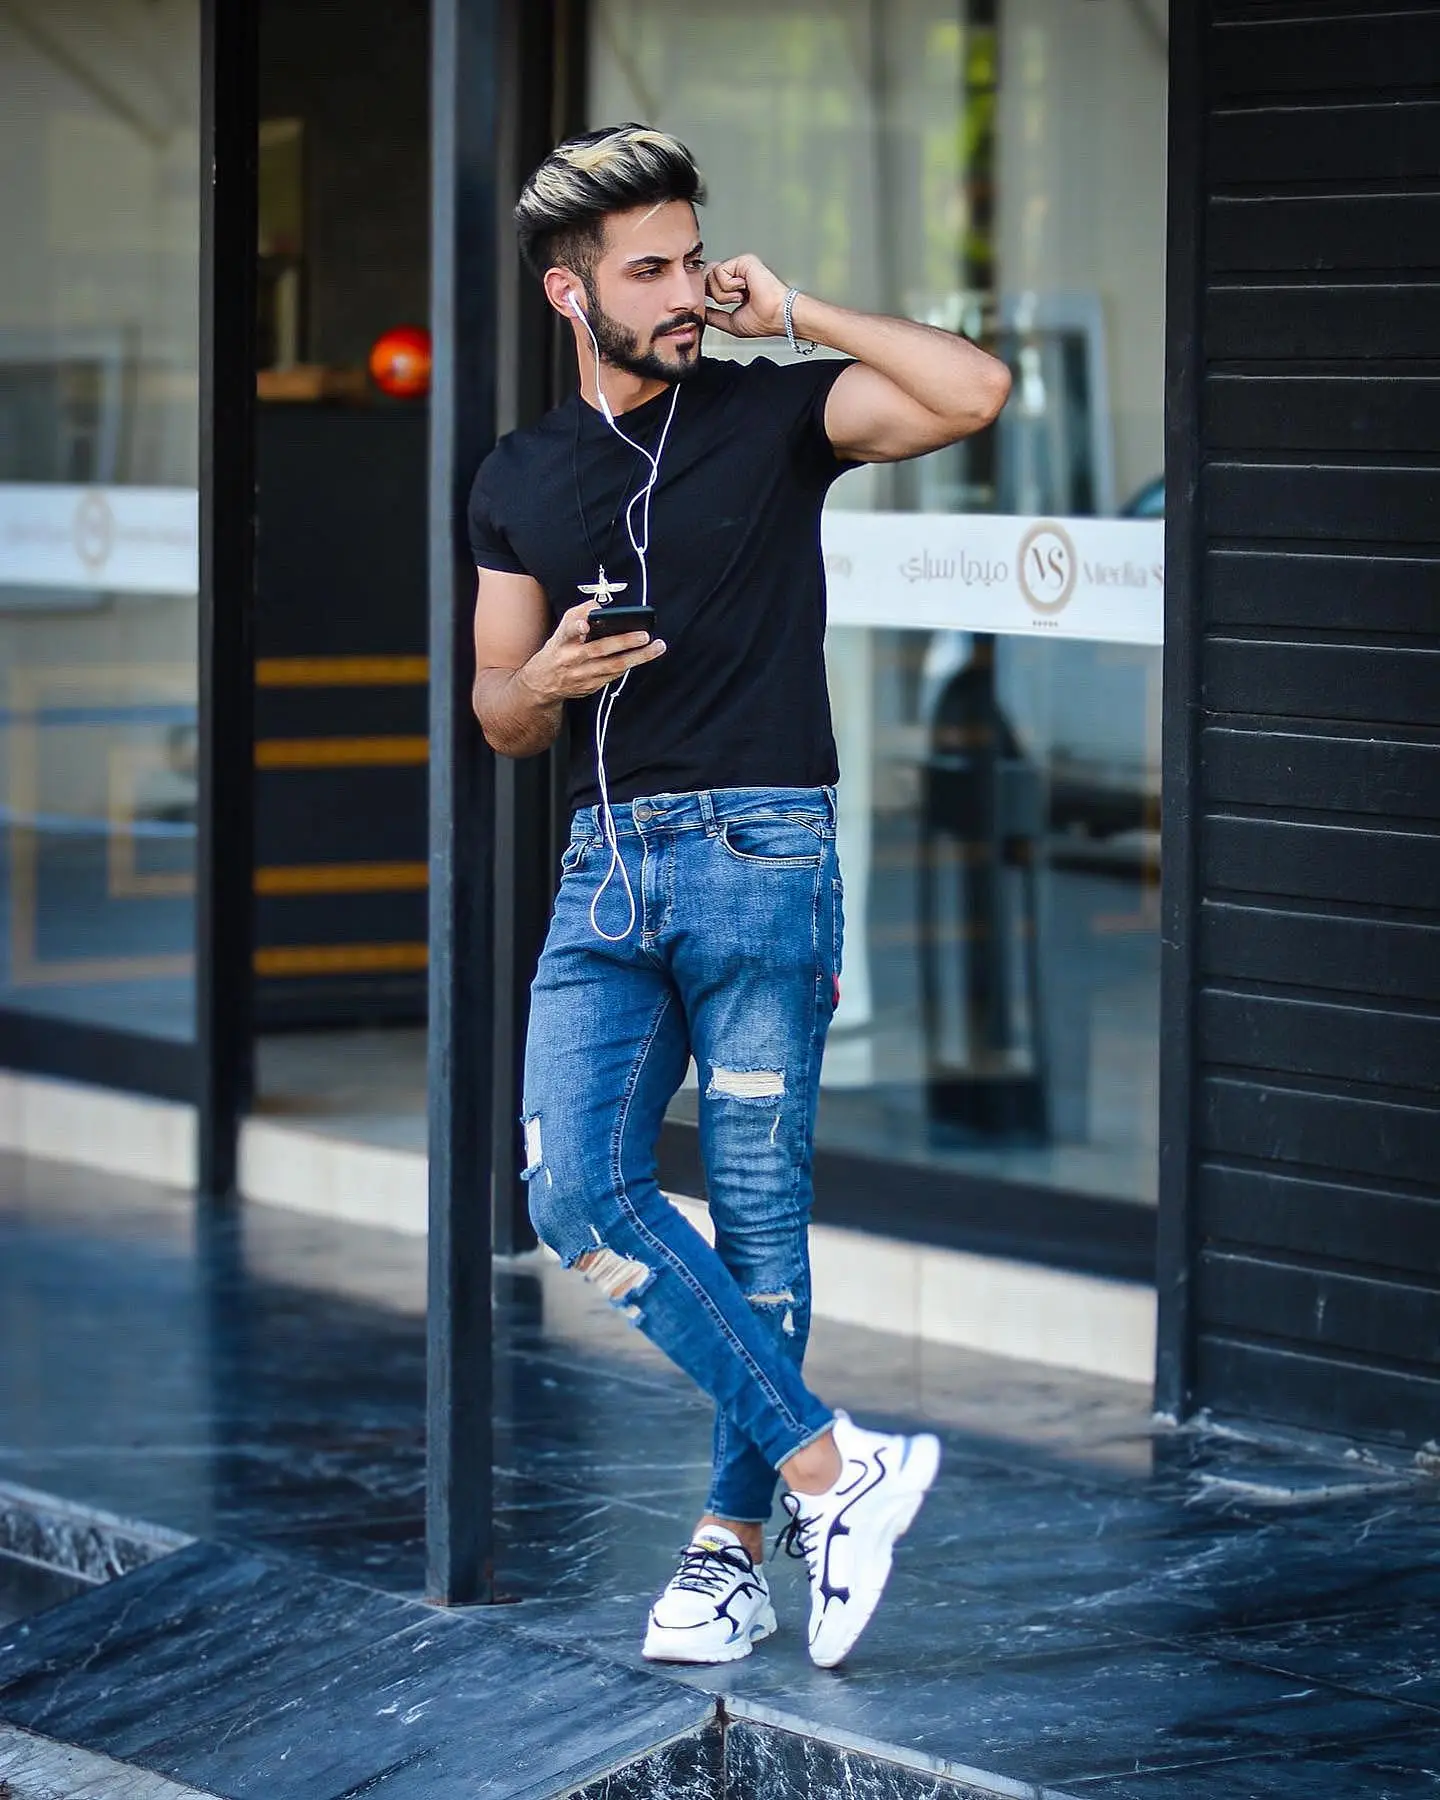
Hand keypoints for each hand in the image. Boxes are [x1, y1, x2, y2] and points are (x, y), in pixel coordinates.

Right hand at [517, 600, 665, 703]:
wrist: (543, 683)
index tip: (585, 625)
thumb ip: (578, 614)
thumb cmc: (558, 650)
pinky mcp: (591, 687)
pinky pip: (614, 675)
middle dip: (624, 642)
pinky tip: (644, 656)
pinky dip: (629, 666)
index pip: (567, 632)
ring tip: (657, 647)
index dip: (576, 627)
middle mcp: (571, 659)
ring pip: (613, 666)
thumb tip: (598, 606)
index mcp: (562, 642)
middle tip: (644, 635)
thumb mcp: (561, 630)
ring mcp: (582, 676)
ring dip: (638, 657)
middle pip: (599, 650)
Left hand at [704, 253, 789, 339]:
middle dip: (716, 295)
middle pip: (706, 277)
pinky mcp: (743, 260)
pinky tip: (745, 288)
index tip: (714, 303)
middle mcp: (737, 274)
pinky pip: (720, 271)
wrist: (778, 315)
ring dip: (724, 294)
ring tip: (742, 296)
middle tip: (736, 301)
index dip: (707, 293)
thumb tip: (701, 313)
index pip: (710, 283)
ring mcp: (740, 266)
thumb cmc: (764, 320)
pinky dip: (730, 286)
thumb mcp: (731, 322)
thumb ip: (714, 316)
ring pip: (711, 276)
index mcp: (736, 286)